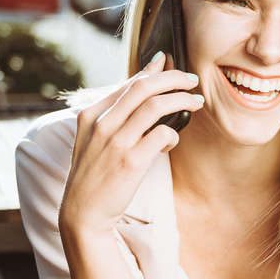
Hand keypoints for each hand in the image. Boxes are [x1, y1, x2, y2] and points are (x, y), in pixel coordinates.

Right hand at [58, 51, 202, 242]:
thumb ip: (118, 113)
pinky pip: (162, 134)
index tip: (174, 68)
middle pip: (144, 87)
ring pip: (155, 106)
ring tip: (195, 103)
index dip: (156, 71)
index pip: (129, 83)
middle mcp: (102, 123)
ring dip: (181, 100)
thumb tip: (144, 86)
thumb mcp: (96, 137)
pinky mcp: (131, 161)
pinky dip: (173, 134)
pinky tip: (171, 141)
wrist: (83, 211)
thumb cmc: (96, 172)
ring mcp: (116, 142)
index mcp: (92, 114)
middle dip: (173, 79)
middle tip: (192, 81)